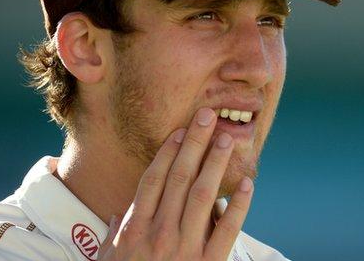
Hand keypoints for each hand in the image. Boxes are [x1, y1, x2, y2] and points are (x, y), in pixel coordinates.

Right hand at [97, 107, 253, 259]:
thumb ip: (115, 236)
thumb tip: (118, 215)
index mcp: (135, 229)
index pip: (154, 180)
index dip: (169, 151)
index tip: (181, 130)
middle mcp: (159, 233)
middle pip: (179, 178)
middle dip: (195, 144)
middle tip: (208, 116)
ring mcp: (184, 249)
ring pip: (202, 196)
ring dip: (216, 164)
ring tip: (227, 138)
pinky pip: (226, 231)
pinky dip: (240, 207)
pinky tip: (249, 186)